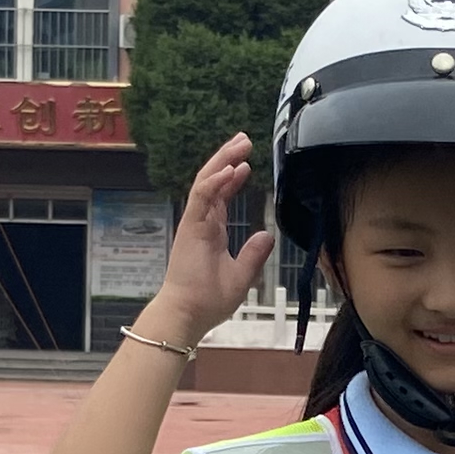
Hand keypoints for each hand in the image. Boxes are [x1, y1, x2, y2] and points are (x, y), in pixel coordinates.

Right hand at [148, 134, 280, 340]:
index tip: (245, 164)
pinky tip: (229, 168)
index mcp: (211, 231)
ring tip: (240, 143)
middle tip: (243, 139)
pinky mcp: (190, 227)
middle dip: (228, 158)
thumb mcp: (241, 276)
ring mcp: (194, 223)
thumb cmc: (208, 300)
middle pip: (213, 181)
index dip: (232, 178)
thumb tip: (267, 235)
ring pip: (206, 182)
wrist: (187, 314)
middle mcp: (201, 222)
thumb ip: (254, 255)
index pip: (221, 196)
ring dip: (223, 160)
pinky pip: (201, 197)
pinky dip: (215, 181)